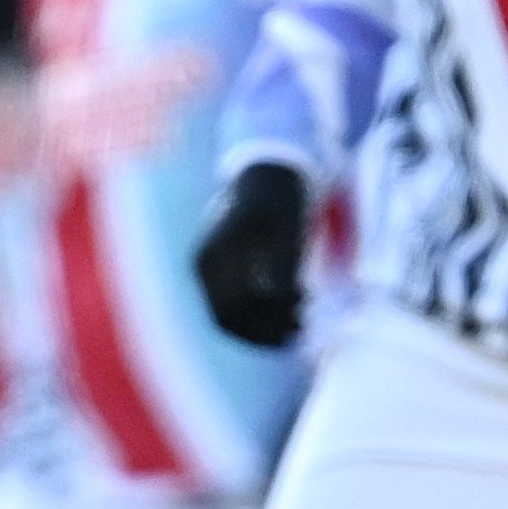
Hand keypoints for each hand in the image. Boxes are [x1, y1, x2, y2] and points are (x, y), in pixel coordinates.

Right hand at [194, 160, 310, 348]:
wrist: (267, 177)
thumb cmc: (280, 200)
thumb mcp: (287, 228)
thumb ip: (282, 264)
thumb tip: (280, 302)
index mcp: (213, 255)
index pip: (232, 309)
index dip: (265, 324)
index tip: (300, 317)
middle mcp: (204, 267)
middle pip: (227, 319)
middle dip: (264, 331)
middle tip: (302, 326)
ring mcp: (209, 272)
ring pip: (229, 318)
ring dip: (263, 327)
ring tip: (301, 318)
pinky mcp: (221, 275)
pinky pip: (234, 307)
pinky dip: (260, 316)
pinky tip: (293, 306)